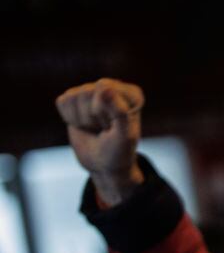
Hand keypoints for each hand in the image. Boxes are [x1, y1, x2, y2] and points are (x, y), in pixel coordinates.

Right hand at [54, 78, 144, 204]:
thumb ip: (119, 112)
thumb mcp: (124, 136)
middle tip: (104, 129)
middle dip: (92, 117)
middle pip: (86, 91)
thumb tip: (103, 87)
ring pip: (73, 96)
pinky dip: (70, 118)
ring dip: (82, 119)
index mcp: (132, 94)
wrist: (104, 165)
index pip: (104, 88)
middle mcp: (112, 88)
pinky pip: (62, 102)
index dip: (104, 112)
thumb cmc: (119, 151)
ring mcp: (93, 92)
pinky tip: (84, 125)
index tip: (114, 127)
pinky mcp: (75, 100)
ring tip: (95, 128)